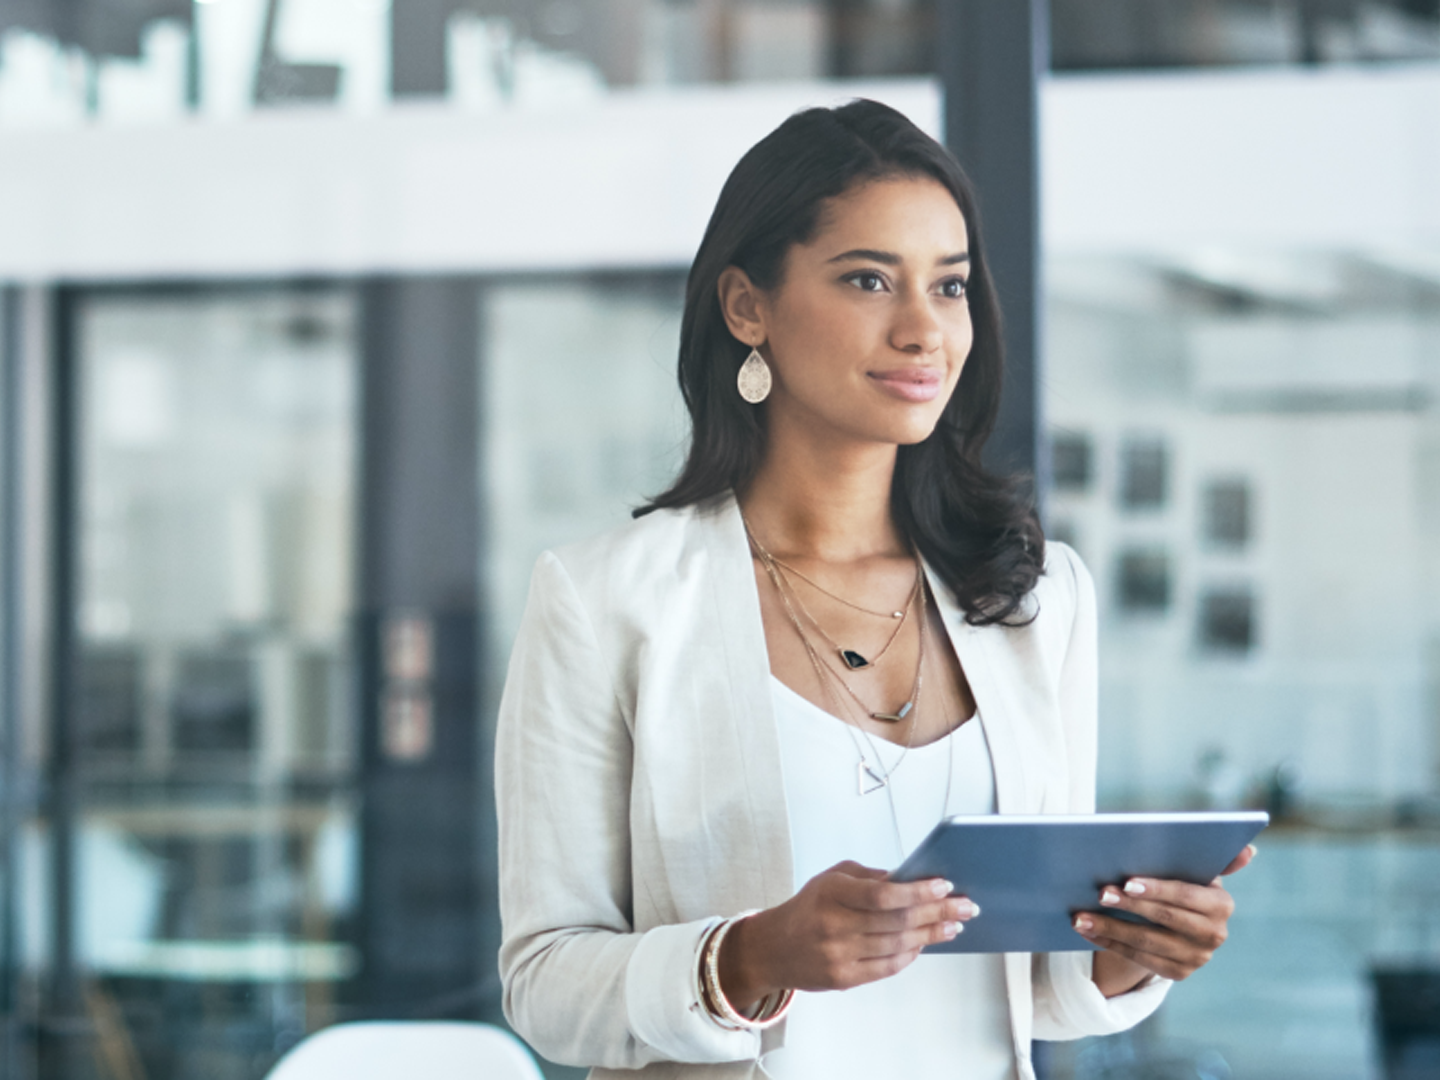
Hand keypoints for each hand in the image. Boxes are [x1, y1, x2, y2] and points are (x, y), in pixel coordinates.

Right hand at [718, 860, 979, 1011]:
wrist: (774, 948)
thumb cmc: (808, 908)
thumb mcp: (832, 879)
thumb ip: (870, 877)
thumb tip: (911, 879)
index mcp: (831, 893)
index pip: (882, 894)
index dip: (917, 892)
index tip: (943, 886)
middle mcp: (833, 925)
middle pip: (896, 921)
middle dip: (937, 912)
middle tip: (964, 906)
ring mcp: (838, 955)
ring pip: (897, 945)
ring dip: (931, 935)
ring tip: (953, 925)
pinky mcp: (843, 978)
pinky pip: (887, 967)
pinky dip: (911, 954)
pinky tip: (925, 944)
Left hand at [1079, 844, 1255, 995]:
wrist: (1176, 920)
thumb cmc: (1179, 882)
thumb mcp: (1193, 868)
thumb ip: (1216, 858)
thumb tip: (1250, 850)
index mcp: (1221, 904)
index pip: (1186, 895)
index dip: (1157, 889)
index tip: (1127, 881)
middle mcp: (1215, 935)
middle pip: (1164, 920)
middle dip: (1128, 906)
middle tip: (1099, 893)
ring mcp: (1197, 958)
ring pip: (1146, 943)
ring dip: (1109, 928)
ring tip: (1080, 916)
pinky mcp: (1179, 973)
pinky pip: (1139, 960)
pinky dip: (1110, 943)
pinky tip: (1087, 931)